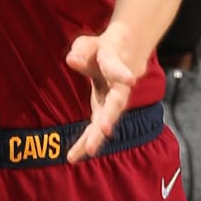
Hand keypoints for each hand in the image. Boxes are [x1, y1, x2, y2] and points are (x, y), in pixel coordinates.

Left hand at [66, 22, 141, 160]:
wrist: (123, 56)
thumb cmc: (101, 49)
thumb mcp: (89, 44)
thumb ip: (82, 51)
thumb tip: (70, 61)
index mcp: (116, 64)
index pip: (118, 68)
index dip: (123, 73)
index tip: (130, 79)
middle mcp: (120, 88)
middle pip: (115, 104)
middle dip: (109, 117)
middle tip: (104, 130)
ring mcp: (114, 102)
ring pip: (106, 121)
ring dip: (95, 137)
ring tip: (80, 155)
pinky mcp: (105, 112)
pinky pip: (96, 128)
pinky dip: (86, 141)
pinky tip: (74, 157)